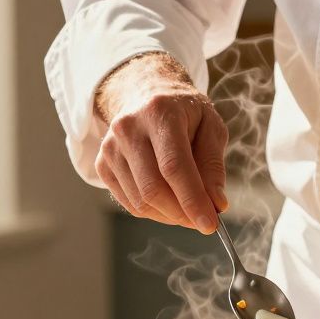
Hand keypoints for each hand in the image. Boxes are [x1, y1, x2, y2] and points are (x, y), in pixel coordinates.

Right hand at [93, 52, 228, 232]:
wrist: (145, 93)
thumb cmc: (184, 112)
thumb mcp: (210, 126)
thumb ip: (213, 165)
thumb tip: (216, 204)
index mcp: (159, 112)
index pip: (174, 166)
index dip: (192, 200)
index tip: (210, 225)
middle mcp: (129, 128)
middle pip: (153, 188)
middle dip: (182, 214)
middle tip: (202, 220)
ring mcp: (111, 147)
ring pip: (140, 201)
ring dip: (169, 215)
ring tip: (187, 208)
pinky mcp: (102, 164)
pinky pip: (129, 203)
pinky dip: (153, 211)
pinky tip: (168, 201)